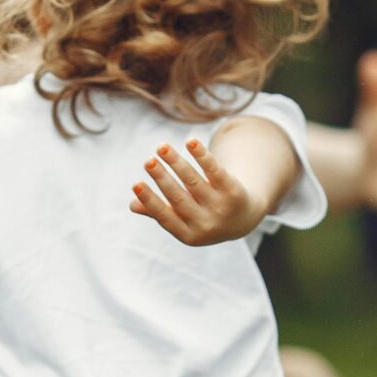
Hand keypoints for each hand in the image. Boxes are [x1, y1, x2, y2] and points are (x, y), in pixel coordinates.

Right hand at [128, 139, 257, 246]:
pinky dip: (202, 155)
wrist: (243, 218)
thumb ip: (160, 212)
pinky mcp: (234, 191)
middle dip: (162, 178)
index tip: (136, 184)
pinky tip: (190, 142)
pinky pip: (215, 170)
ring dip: (176, 162)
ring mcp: (221, 208)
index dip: (151, 201)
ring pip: (194, 181)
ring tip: (161, 147)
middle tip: (148, 161)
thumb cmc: (203, 217)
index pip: (165, 217)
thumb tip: (132, 205)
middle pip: (179, 197)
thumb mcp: (183, 221)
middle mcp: (206, 224)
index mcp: (189, 235)